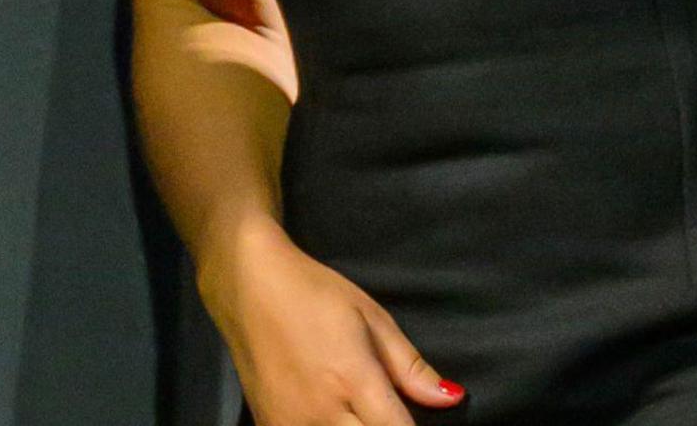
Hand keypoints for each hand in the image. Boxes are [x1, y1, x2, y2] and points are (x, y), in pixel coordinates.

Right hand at [204, 226, 459, 424]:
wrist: (246, 284)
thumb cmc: (313, 292)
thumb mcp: (371, 317)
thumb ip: (409, 366)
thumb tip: (451, 398)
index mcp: (354, 380)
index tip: (422, 421)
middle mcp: (322, 411)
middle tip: (386, 410)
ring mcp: (291, 424)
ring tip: (360, 411)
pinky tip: (334, 416)